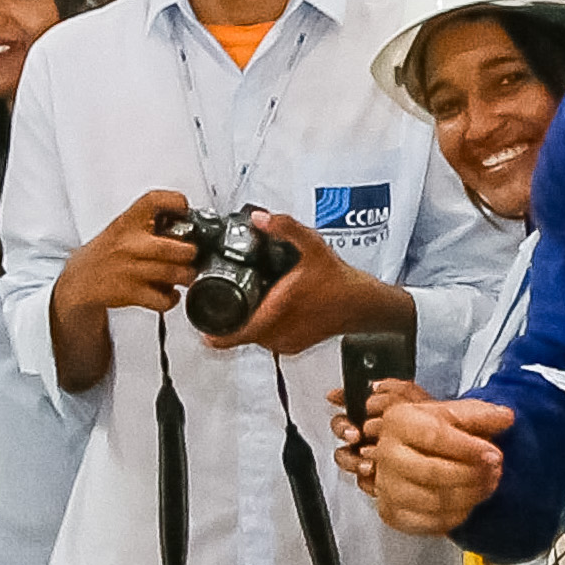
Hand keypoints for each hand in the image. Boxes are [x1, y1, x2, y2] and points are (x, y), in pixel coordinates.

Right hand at [62, 190, 199, 316]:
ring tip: (183, 274)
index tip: (184, 209)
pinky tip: (168, 292)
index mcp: (129, 222)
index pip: (154, 200)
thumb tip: (190, 222)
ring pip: (174, 273)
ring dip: (186, 276)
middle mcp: (130, 244)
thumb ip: (153, 221)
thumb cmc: (110, 251)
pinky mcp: (131, 293)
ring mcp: (130, 269)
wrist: (80, 278)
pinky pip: (163, 299)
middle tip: (190, 254)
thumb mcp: (126, 226)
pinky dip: (172, 298)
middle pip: (175, 247)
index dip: (175, 202)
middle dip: (190, 253)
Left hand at [216, 211, 408, 356]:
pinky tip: (273, 308)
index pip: (234, 335)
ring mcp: (285, 343)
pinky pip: (269, 339)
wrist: (362, 304)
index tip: (201, 326)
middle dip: (232, 316)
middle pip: (241, 332)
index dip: (214, 333)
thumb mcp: (312, 246)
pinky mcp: (292, 346)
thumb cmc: (339, 280)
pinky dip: (266, 326)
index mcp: (276, 312)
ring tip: (255, 299)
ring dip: (250, 321)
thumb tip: (259, 218)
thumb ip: (285, 228)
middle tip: (230, 296)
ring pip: (254, 336)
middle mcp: (278, 333)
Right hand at [361, 384, 509, 535]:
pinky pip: (428, 523)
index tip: (494, 454)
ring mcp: (387, 486)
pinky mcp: (393, 513)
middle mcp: (387, 454)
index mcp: (399, 421)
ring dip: (469, 496)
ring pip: (432, 500)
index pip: (434, 436)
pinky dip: (455, 516)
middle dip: (471, 475)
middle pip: (432, 472)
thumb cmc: (432, 431)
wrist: (412, 451)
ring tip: (487, 485)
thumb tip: (505, 417)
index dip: (468, 448)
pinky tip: (468, 503)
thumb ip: (482, 415)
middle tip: (495, 471)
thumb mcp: (456, 414)